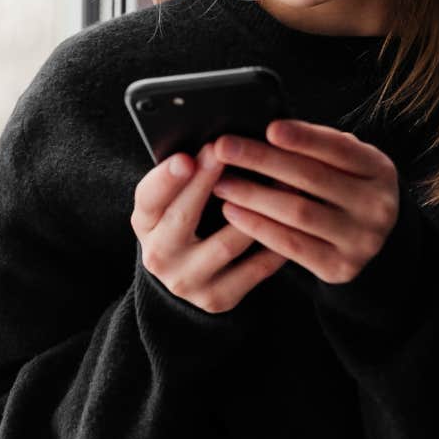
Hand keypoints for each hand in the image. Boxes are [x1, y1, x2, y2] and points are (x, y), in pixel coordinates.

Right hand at [131, 142, 288, 313]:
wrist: (192, 274)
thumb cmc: (191, 218)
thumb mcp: (177, 198)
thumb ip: (189, 173)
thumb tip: (221, 140)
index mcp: (145, 223)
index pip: (149, 198)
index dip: (166, 178)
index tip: (186, 157)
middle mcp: (159, 255)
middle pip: (183, 218)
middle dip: (207, 183)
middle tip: (230, 154)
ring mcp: (187, 281)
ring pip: (225, 244)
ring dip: (255, 211)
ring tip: (281, 182)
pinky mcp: (218, 299)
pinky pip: (254, 269)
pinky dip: (275, 243)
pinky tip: (293, 219)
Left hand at [207, 119, 400, 285]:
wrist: (369, 239)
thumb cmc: (344, 188)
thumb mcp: (345, 163)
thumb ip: (317, 147)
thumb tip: (266, 132)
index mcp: (379, 170)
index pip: (339, 149)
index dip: (304, 137)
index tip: (269, 128)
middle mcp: (377, 206)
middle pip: (312, 178)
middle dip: (263, 160)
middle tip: (225, 148)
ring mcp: (361, 240)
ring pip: (298, 212)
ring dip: (253, 195)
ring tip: (222, 183)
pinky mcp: (340, 268)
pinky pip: (291, 245)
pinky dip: (258, 226)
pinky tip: (233, 212)